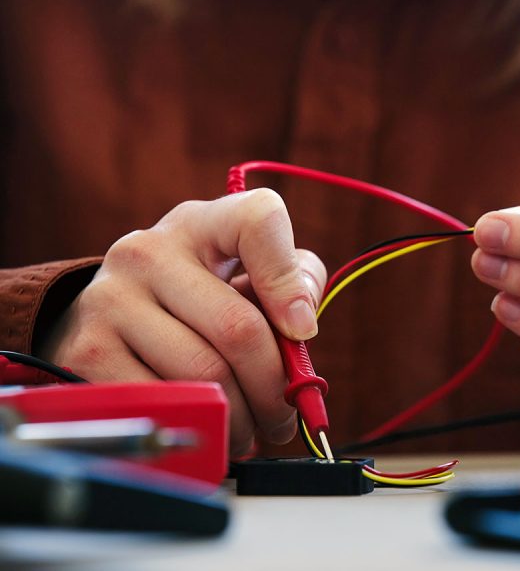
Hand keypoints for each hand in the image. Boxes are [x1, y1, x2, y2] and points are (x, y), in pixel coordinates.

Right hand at [40, 190, 325, 455]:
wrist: (110, 313)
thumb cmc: (201, 294)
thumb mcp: (246, 270)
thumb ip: (295, 281)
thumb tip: (300, 323)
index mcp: (201, 223)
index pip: (256, 222)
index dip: (288, 283)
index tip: (304, 331)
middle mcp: (149, 251)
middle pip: (238, 327)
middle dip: (273, 386)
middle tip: (284, 417)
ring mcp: (111, 297)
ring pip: (203, 373)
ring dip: (240, 417)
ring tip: (250, 427)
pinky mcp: (86, 349)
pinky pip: (164, 401)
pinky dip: (197, 425)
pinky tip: (209, 427)